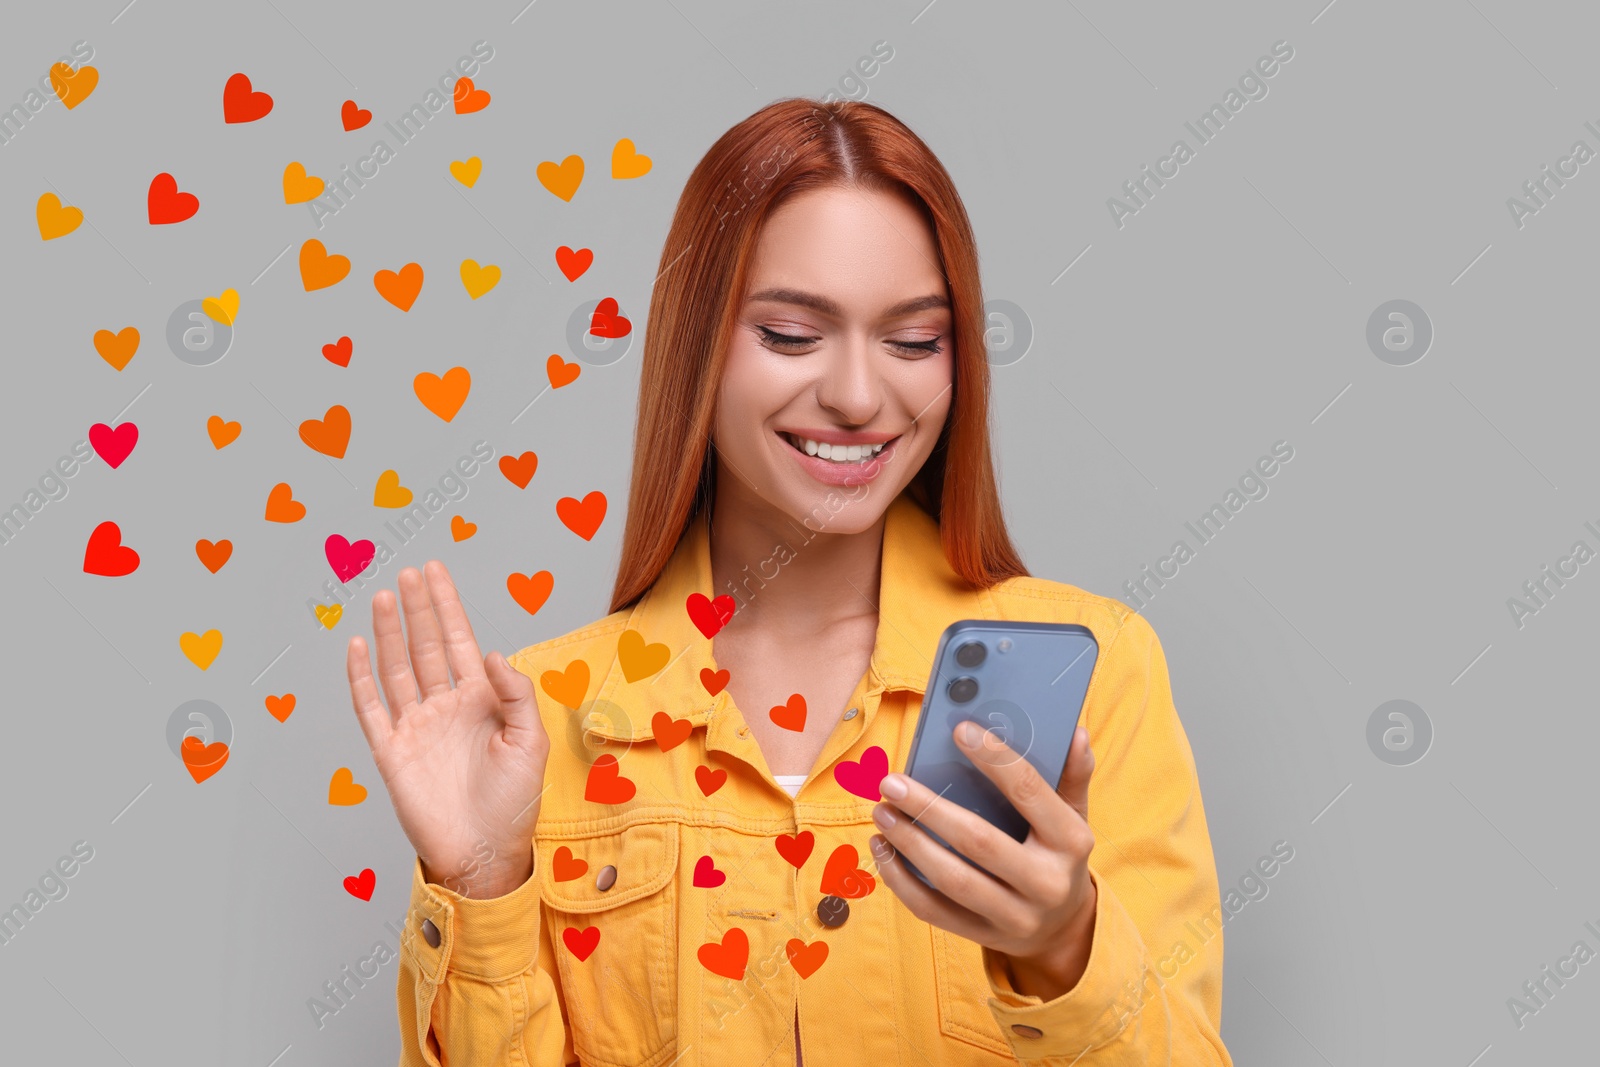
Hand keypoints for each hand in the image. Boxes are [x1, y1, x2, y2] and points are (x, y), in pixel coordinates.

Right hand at [346, 560, 549, 898]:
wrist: (485, 854)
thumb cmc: (513, 803)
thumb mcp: (529, 742)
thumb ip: (514, 694)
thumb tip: (491, 653)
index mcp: (481, 702)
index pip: (459, 642)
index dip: (447, 606)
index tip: (435, 572)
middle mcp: (445, 709)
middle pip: (426, 647)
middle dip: (417, 609)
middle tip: (407, 573)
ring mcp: (416, 728)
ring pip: (397, 669)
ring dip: (390, 633)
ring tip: (383, 597)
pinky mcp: (391, 753)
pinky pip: (371, 708)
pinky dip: (361, 678)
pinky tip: (357, 648)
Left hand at [870, 721, 1097, 1001]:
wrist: (1064, 927)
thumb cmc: (1058, 853)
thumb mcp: (1074, 815)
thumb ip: (1073, 775)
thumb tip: (1075, 733)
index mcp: (1072, 842)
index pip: (1030, 792)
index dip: (995, 758)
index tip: (959, 730)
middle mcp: (1047, 884)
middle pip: (979, 842)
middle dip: (929, 808)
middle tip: (891, 782)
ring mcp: (1016, 917)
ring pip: (952, 881)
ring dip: (909, 844)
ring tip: (881, 812)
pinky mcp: (985, 936)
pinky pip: (934, 912)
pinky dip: (901, 880)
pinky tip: (882, 850)